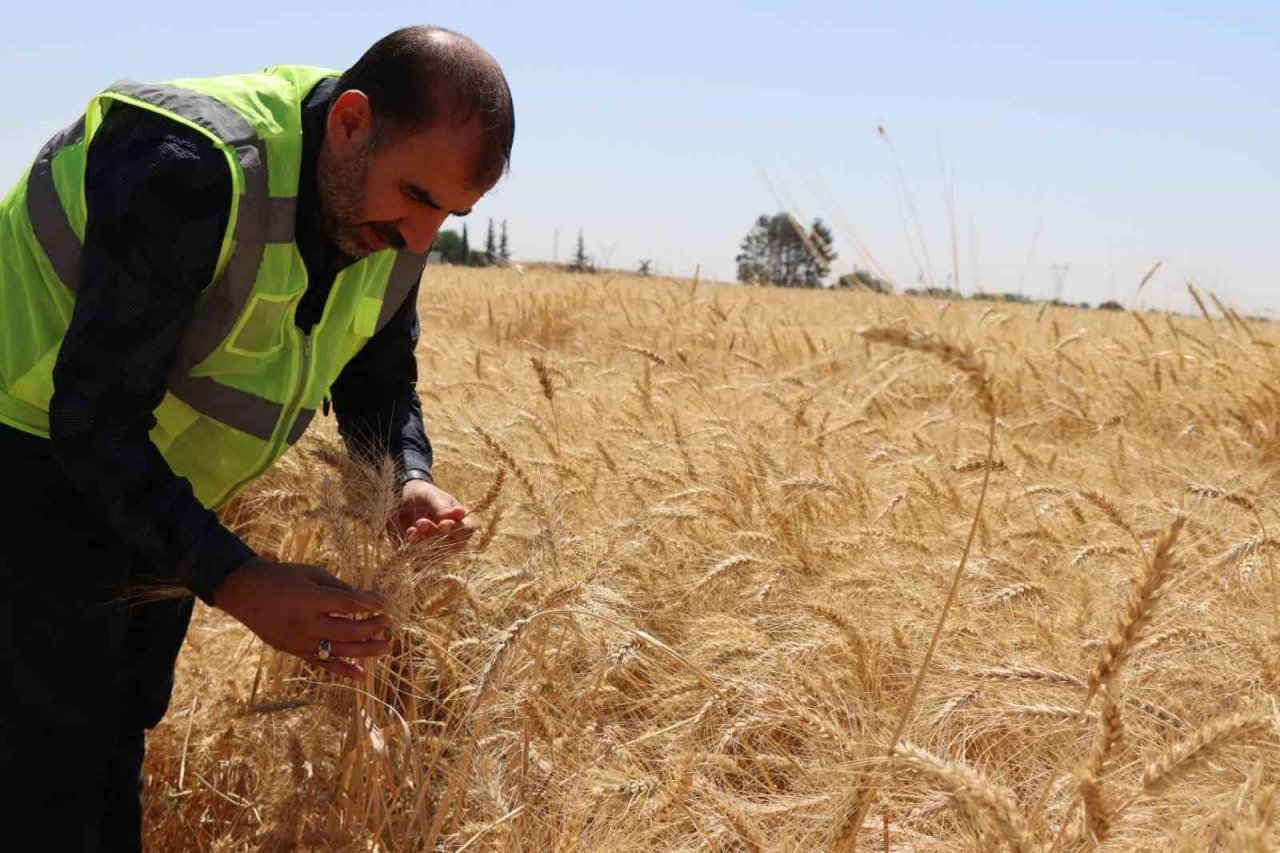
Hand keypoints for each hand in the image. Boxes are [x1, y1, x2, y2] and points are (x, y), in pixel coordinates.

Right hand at [213, 557, 389, 679]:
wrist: (244, 592)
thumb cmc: (280, 577)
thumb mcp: (311, 573)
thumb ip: (338, 586)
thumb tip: (363, 599)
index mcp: (310, 600)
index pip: (349, 604)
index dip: (371, 603)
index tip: (386, 601)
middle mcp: (306, 624)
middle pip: (348, 631)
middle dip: (373, 627)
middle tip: (388, 622)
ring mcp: (299, 641)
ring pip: (339, 651)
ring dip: (366, 651)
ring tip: (386, 646)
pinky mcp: (295, 652)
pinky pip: (323, 664)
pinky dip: (343, 670)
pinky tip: (362, 675)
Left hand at [392, 479, 475, 552]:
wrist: (404, 500)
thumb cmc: (424, 495)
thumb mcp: (432, 497)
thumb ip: (443, 507)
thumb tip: (460, 513)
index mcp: (462, 520)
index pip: (468, 529)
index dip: (457, 530)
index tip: (443, 525)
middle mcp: (453, 537)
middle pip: (452, 545)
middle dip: (435, 535)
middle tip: (421, 522)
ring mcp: (438, 547)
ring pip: (435, 553)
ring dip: (423, 543)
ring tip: (411, 530)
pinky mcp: (423, 553)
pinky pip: (420, 557)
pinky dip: (413, 550)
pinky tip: (408, 537)